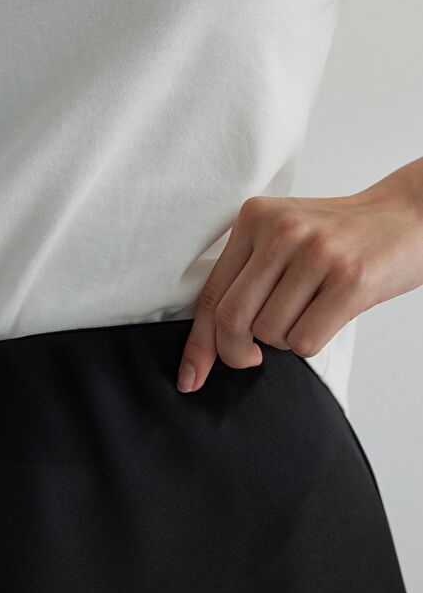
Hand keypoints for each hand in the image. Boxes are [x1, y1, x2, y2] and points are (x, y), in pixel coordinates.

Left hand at [176, 157, 422, 392]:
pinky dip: (311, 343)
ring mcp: (316, 252)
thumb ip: (248, 276)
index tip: (190, 376)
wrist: (408, 216)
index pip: (211, 293)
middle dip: (235, 353)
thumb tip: (213, 343)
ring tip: (310, 311)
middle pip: (232, 318)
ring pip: (270, 334)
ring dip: (285, 340)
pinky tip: (329, 315)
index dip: (198, 343)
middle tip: (251, 358)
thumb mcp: (285, 239)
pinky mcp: (349, 279)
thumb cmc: (340, 238)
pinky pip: (305, 342)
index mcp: (255, 218)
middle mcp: (281, 230)